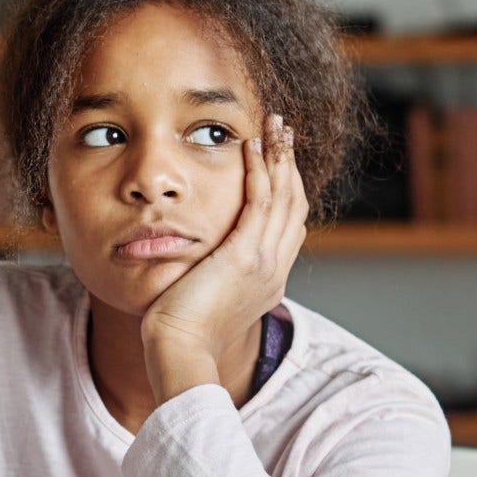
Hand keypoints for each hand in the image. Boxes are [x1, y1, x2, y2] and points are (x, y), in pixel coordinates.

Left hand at [140, 113, 307, 398]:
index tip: (277, 160)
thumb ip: (212, 279)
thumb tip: (199, 267)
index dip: (287, 187)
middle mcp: (274, 268)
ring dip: (279, 155)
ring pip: (284, 196)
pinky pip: (260, 201)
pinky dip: (259, 169)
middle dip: (290, 162)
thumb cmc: (181, 335)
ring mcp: (264, 262)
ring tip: (273, 123)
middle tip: (283, 129)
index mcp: (269, 280)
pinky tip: (250, 145)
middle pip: (295, 203)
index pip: (289, 224)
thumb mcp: (206, 301)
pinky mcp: (245, 256)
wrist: (181, 353)